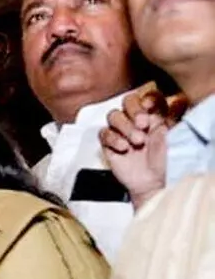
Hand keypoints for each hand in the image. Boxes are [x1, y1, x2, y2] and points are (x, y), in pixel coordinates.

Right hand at [100, 83, 186, 207]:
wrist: (150, 182)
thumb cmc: (163, 161)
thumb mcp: (170, 136)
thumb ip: (168, 117)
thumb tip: (174, 101)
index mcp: (153, 115)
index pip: (147, 96)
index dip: (147, 98)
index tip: (150, 106)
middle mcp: (136, 121)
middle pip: (127, 101)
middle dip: (134, 110)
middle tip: (142, 124)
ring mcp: (121, 131)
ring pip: (113, 115)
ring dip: (125, 127)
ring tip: (136, 141)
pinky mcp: (109, 143)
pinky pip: (103, 133)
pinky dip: (113, 139)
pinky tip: (123, 148)